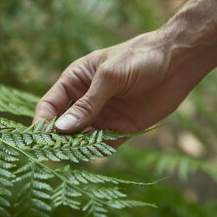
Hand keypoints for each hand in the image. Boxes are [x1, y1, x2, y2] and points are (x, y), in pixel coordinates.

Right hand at [33, 30, 207, 145]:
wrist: (177, 61)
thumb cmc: (139, 57)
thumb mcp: (110, 77)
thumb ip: (87, 104)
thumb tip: (60, 128)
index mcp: (76, 80)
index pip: (51, 104)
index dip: (42, 122)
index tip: (38, 140)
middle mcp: (86, 100)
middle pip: (64, 125)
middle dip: (57, 140)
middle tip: (52, 156)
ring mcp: (104, 115)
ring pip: (82, 138)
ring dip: (77, 148)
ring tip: (71, 158)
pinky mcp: (122, 127)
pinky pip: (105, 144)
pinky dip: (98, 151)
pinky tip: (95, 155)